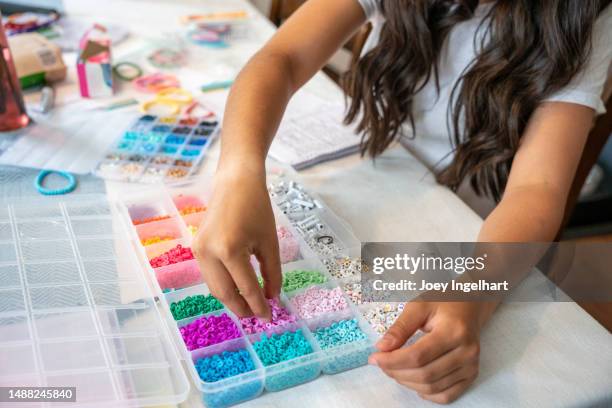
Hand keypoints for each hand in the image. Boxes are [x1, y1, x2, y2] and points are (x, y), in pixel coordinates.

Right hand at [193, 165, 281, 319]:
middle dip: (241, 308)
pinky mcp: (197, 247)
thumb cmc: (257, 208)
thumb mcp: (269, 242)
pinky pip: (210, 275)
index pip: (246, 288)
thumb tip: (272, 297)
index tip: (269, 317)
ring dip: (231, 299)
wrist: (235, 182)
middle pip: (224, 293)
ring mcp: (199, 251)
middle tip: (258, 316)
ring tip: (249, 307)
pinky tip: (238, 290)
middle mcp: (209, 253)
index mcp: (229, 250)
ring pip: (214, 287)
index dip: (259, 305)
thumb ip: (272, 273)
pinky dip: (224, 285)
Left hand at [369, 302, 495, 403]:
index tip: (374, 357)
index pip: (418, 356)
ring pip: (432, 387)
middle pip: (424, 374)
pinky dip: (426, 394)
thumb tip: (381, 348)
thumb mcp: (419, 306)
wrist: (470, 306)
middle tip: (381, 363)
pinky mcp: (471, 375)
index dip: (393, 360)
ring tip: (393, 369)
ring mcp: (471, 366)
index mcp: (454, 331)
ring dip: (407, 383)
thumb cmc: (443, 302)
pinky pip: (446, 395)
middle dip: (396, 372)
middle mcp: (467, 352)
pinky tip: (413, 382)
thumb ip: (400, 327)